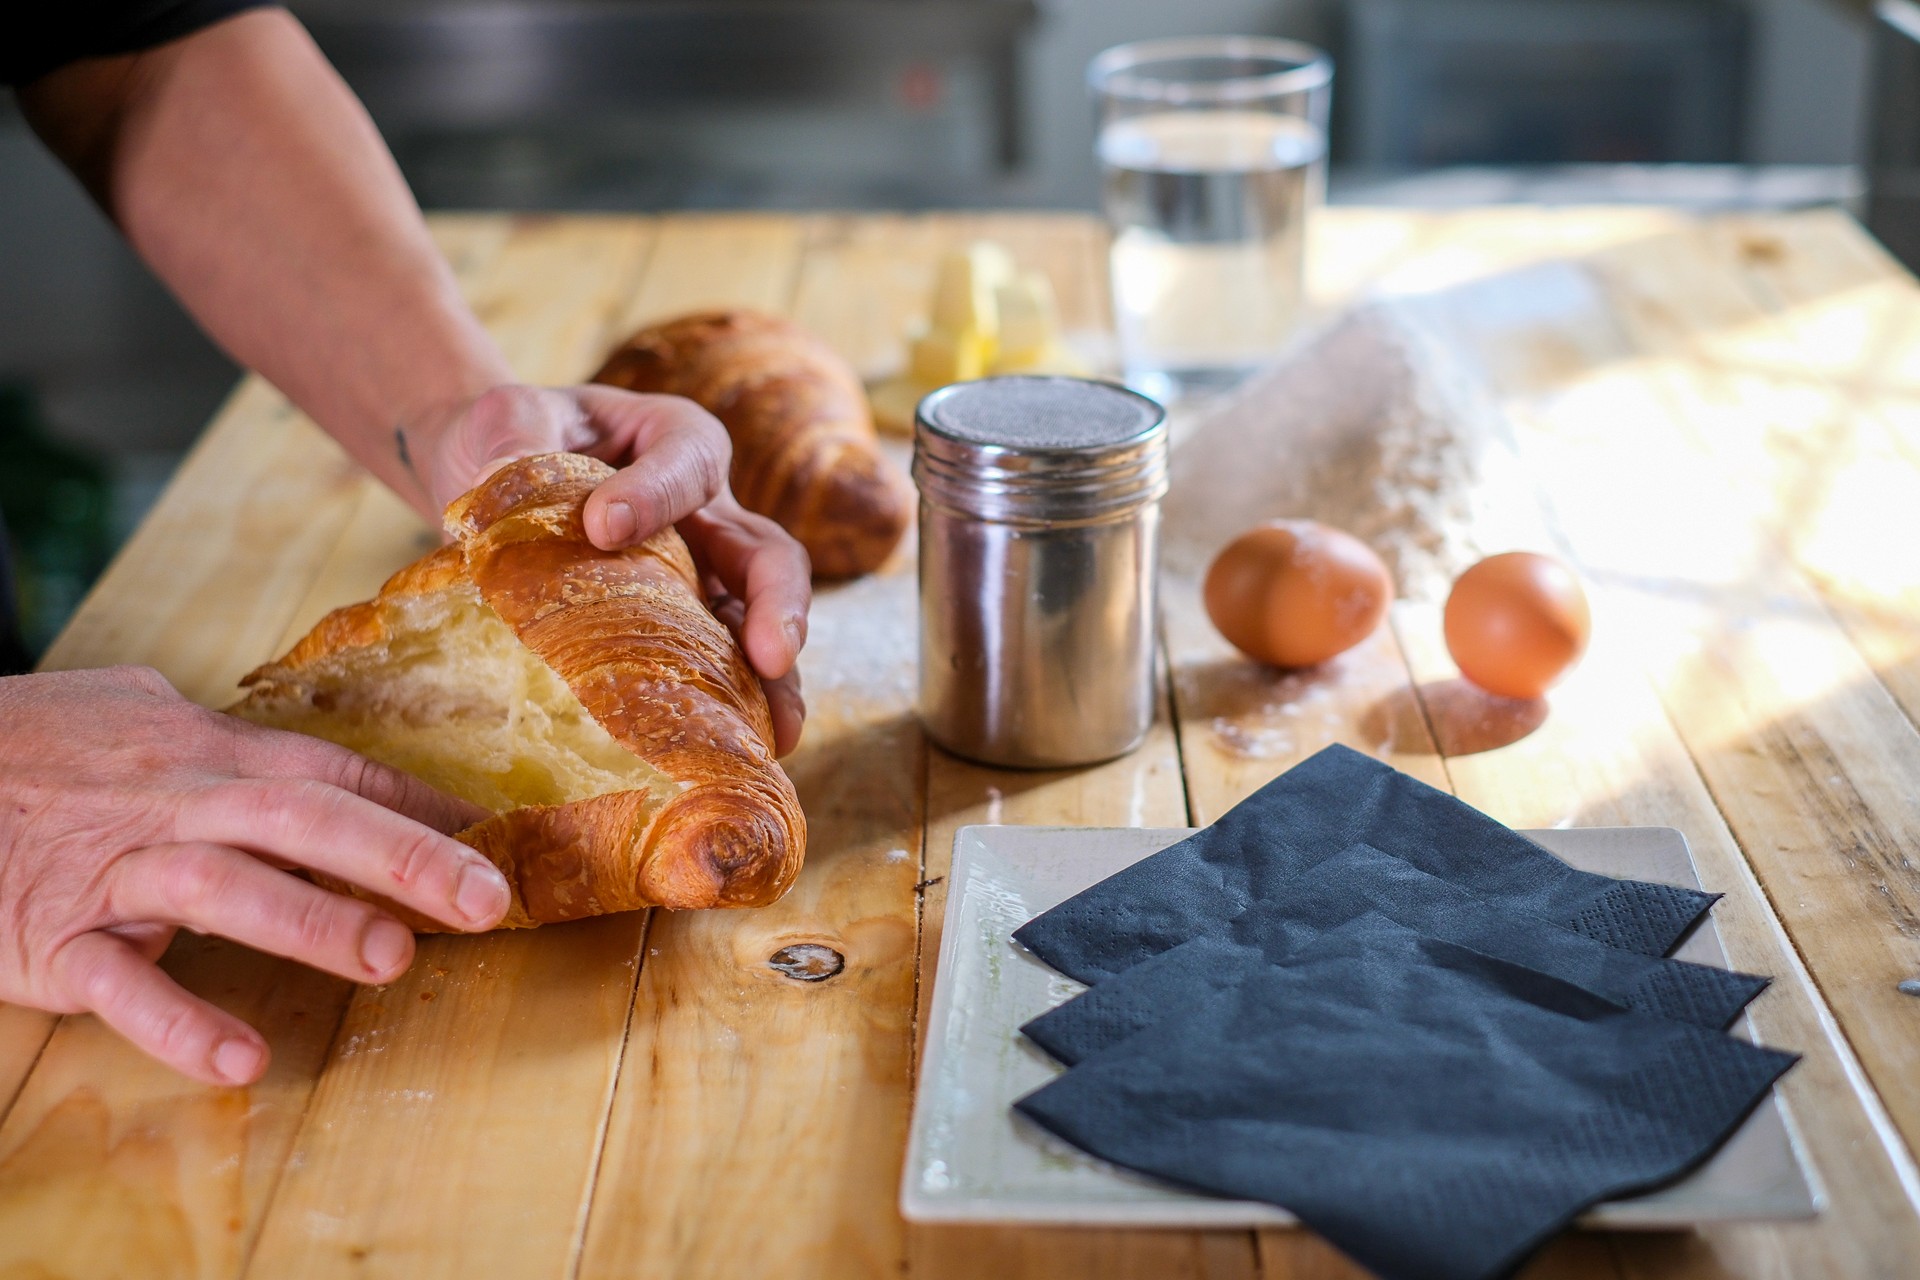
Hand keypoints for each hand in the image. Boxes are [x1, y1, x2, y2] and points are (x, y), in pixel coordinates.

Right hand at [0, 666, 506, 1085]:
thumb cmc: (26, 746)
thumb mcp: (130, 715)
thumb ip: (219, 739)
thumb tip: (302, 758)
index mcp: (203, 751)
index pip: (333, 772)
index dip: (419, 807)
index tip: (500, 840)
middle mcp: (172, 803)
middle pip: (300, 815)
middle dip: (400, 855)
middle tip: (487, 897)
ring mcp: (111, 871)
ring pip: (222, 886)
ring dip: (310, 919)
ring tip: (392, 958)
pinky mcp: (48, 937)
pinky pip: (117, 983)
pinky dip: (177, 1020)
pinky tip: (240, 1058)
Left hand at [409, 384, 809, 753]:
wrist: (497, 479)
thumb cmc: (514, 438)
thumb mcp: (508, 415)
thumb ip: (516, 432)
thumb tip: (506, 473)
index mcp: (676, 440)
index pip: (687, 463)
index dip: (656, 494)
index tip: (601, 527)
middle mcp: (710, 512)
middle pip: (767, 554)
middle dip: (778, 605)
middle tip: (771, 654)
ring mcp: (704, 575)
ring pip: (757, 622)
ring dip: (774, 677)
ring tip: (775, 732)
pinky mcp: (681, 628)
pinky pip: (720, 665)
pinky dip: (736, 704)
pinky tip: (742, 748)